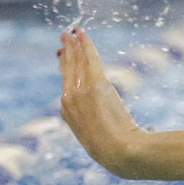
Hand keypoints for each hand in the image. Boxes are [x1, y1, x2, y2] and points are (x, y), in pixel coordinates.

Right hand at [58, 28, 145, 175]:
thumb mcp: (100, 140)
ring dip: (75, 44)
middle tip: (65, 37)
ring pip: (76, 61)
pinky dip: (86, 44)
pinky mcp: (95, 85)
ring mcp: (80, 91)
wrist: (119, 152)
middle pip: (67, 69)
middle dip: (67, 51)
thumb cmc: (114, 152)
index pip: (64, 83)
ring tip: (75, 32)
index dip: (65, 67)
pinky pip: (89, 58)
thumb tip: (110, 126)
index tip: (64, 56)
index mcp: (67, 113)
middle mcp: (68, 99)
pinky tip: (83, 34)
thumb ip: (98, 127)